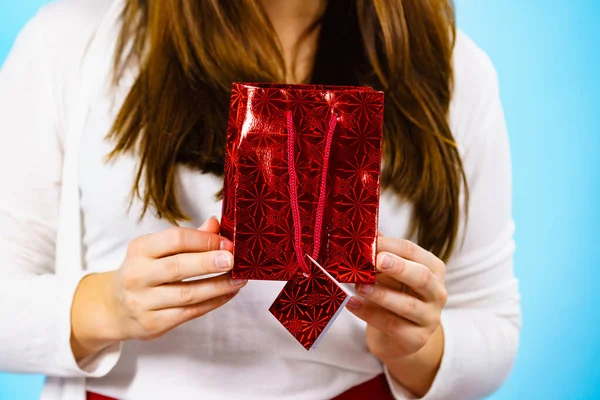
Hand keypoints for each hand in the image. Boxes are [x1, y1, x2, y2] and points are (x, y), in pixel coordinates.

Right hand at [71, 217, 245, 359]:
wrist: (115, 308)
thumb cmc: (145, 272)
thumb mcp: (157, 250)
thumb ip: (188, 238)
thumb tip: (216, 224)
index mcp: (139, 249)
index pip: (174, 239)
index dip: (204, 240)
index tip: (227, 243)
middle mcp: (137, 275)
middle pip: (178, 267)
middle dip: (209, 262)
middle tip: (234, 260)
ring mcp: (143, 302)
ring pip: (187, 294)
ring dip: (218, 286)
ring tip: (239, 279)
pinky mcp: (153, 323)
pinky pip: (190, 313)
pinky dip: (213, 302)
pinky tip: (228, 294)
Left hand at [346, 235, 446, 364]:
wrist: (397, 337)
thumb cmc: (394, 295)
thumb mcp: (389, 273)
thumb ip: (381, 253)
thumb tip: (367, 231)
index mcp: (433, 269)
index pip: (414, 253)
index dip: (391, 246)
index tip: (370, 242)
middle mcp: (437, 293)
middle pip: (422, 278)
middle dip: (399, 268)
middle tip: (376, 260)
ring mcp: (430, 318)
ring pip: (407, 305)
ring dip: (381, 294)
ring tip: (359, 286)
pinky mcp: (416, 339)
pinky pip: (392, 325)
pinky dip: (370, 314)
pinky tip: (352, 304)